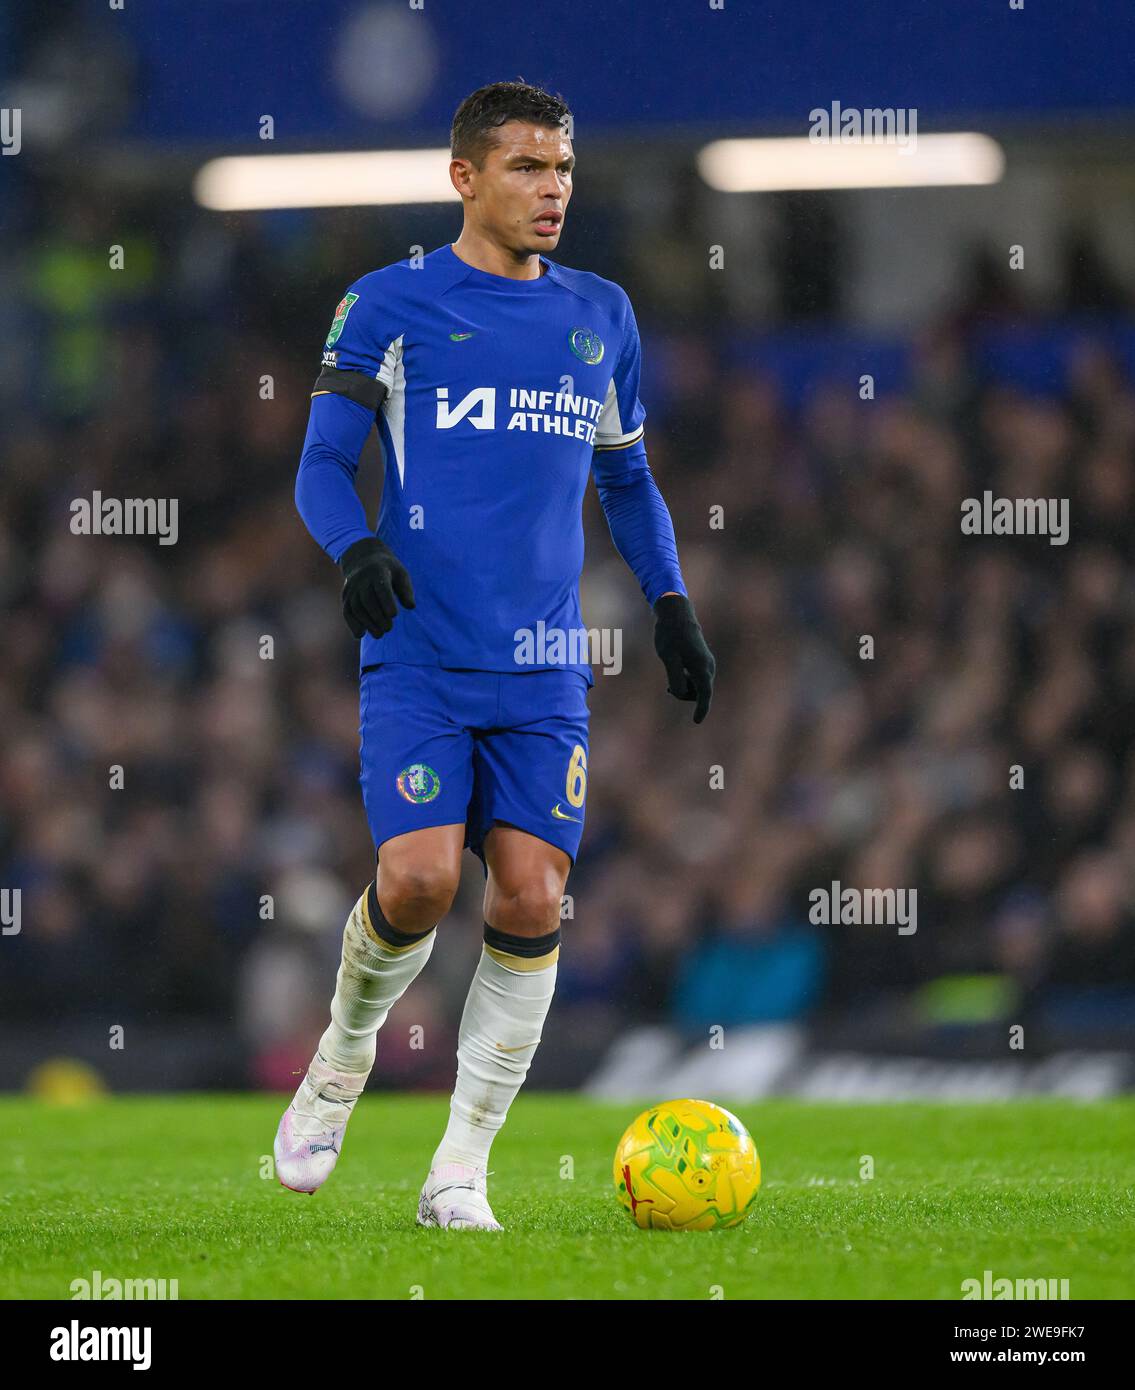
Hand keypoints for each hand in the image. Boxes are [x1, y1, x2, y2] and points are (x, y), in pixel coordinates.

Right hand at [339, 537, 414, 638]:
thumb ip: (406, 590)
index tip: (394, 615)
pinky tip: (360, 635)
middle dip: (377, 616)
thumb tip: (411, 606)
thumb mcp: (401, 574)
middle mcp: (361, 579)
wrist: (363, 559)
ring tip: (379, 634)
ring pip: (356, 608)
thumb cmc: (388, 570)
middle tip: (388, 628)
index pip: (381, 588)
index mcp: (377, 571)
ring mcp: (351, 588)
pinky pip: (347, 611)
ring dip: (366, 623)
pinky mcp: (345, 596)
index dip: (386, 602)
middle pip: (367, 600)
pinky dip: (352, 624)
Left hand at [653, 593, 714, 722]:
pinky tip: (676, 676)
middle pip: (701, 693)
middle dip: (685, 696)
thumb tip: (682, 694)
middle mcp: (708, 666)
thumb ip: (675, 677)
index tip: (696, 722)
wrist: (676, 614)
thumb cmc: (670, 634)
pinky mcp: (702, 660)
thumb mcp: (668, 657)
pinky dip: (687, 681)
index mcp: (701, 667)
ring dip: (685, 688)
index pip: (704, 694)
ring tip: (669, 683)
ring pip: (699, 686)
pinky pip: (698, 678)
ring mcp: (707, 663)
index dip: (701, 710)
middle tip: (668, 689)